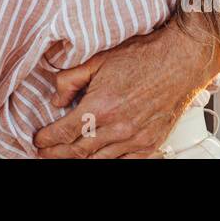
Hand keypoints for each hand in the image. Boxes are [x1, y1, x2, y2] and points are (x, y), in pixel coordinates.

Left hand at [33, 20, 219, 158]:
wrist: (181, 60)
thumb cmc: (144, 56)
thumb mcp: (98, 59)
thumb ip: (71, 79)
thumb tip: (56, 98)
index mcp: (101, 106)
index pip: (64, 131)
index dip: (47, 139)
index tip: (38, 140)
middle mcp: (117, 127)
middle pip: (78, 151)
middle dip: (57, 154)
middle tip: (44, 153)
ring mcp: (135, 139)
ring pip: (99, 160)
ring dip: (79, 160)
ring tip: (66, 156)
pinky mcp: (150, 144)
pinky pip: (125, 163)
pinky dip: (108, 163)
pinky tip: (98, 159)